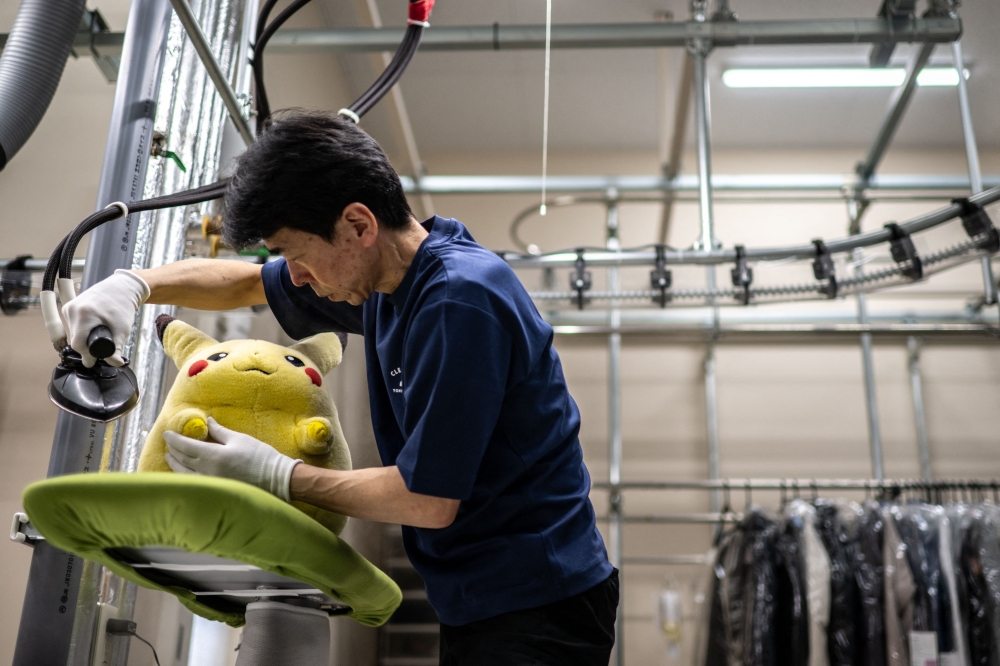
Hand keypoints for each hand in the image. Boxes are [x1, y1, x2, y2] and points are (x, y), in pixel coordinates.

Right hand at [63, 269, 148, 366]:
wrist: (121, 288)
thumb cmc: (122, 305)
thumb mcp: (122, 329)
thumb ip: (117, 348)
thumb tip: (115, 364)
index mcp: (84, 314)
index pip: (78, 344)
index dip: (87, 355)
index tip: (94, 361)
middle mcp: (72, 309)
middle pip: (75, 339)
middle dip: (87, 347)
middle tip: (101, 348)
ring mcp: (69, 307)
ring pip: (73, 333)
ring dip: (84, 339)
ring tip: (99, 334)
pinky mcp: (69, 306)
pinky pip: (72, 325)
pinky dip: (82, 330)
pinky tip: (93, 328)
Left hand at [163, 418, 300, 501]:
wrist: (274, 478)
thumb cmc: (259, 456)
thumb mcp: (239, 439)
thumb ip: (219, 431)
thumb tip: (207, 422)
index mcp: (213, 456)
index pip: (185, 446)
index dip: (173, 439)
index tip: (166, 433)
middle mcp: (207, 471)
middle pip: (182, 460)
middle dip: (173, 450)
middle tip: (168, 443)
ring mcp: (210, 483)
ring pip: (184, 474)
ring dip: (175, 464)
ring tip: (171, 456)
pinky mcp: (215, 490)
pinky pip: (193, 481)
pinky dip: (184, 474)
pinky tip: (183, 470)